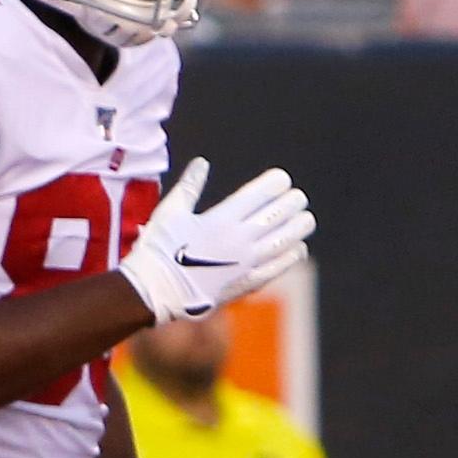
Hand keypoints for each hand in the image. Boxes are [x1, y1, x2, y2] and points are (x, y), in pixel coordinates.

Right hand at [119, 157, 316, 322]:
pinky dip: (292, 255)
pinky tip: (297, 249)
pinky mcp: (246, 282)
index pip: (263, 192)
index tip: (280, 180)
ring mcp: (246, 262)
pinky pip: (279, 266)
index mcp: (222, 217)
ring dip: (300, 227)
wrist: (153, 293)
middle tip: (296, 198)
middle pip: (281, 213)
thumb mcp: (169, 213)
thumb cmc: (157, 250)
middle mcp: (240, 238)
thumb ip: (189, 187)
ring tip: (304, 219)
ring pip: (287, 239)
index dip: (277, 182)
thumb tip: (201, 163)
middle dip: (293, 201)